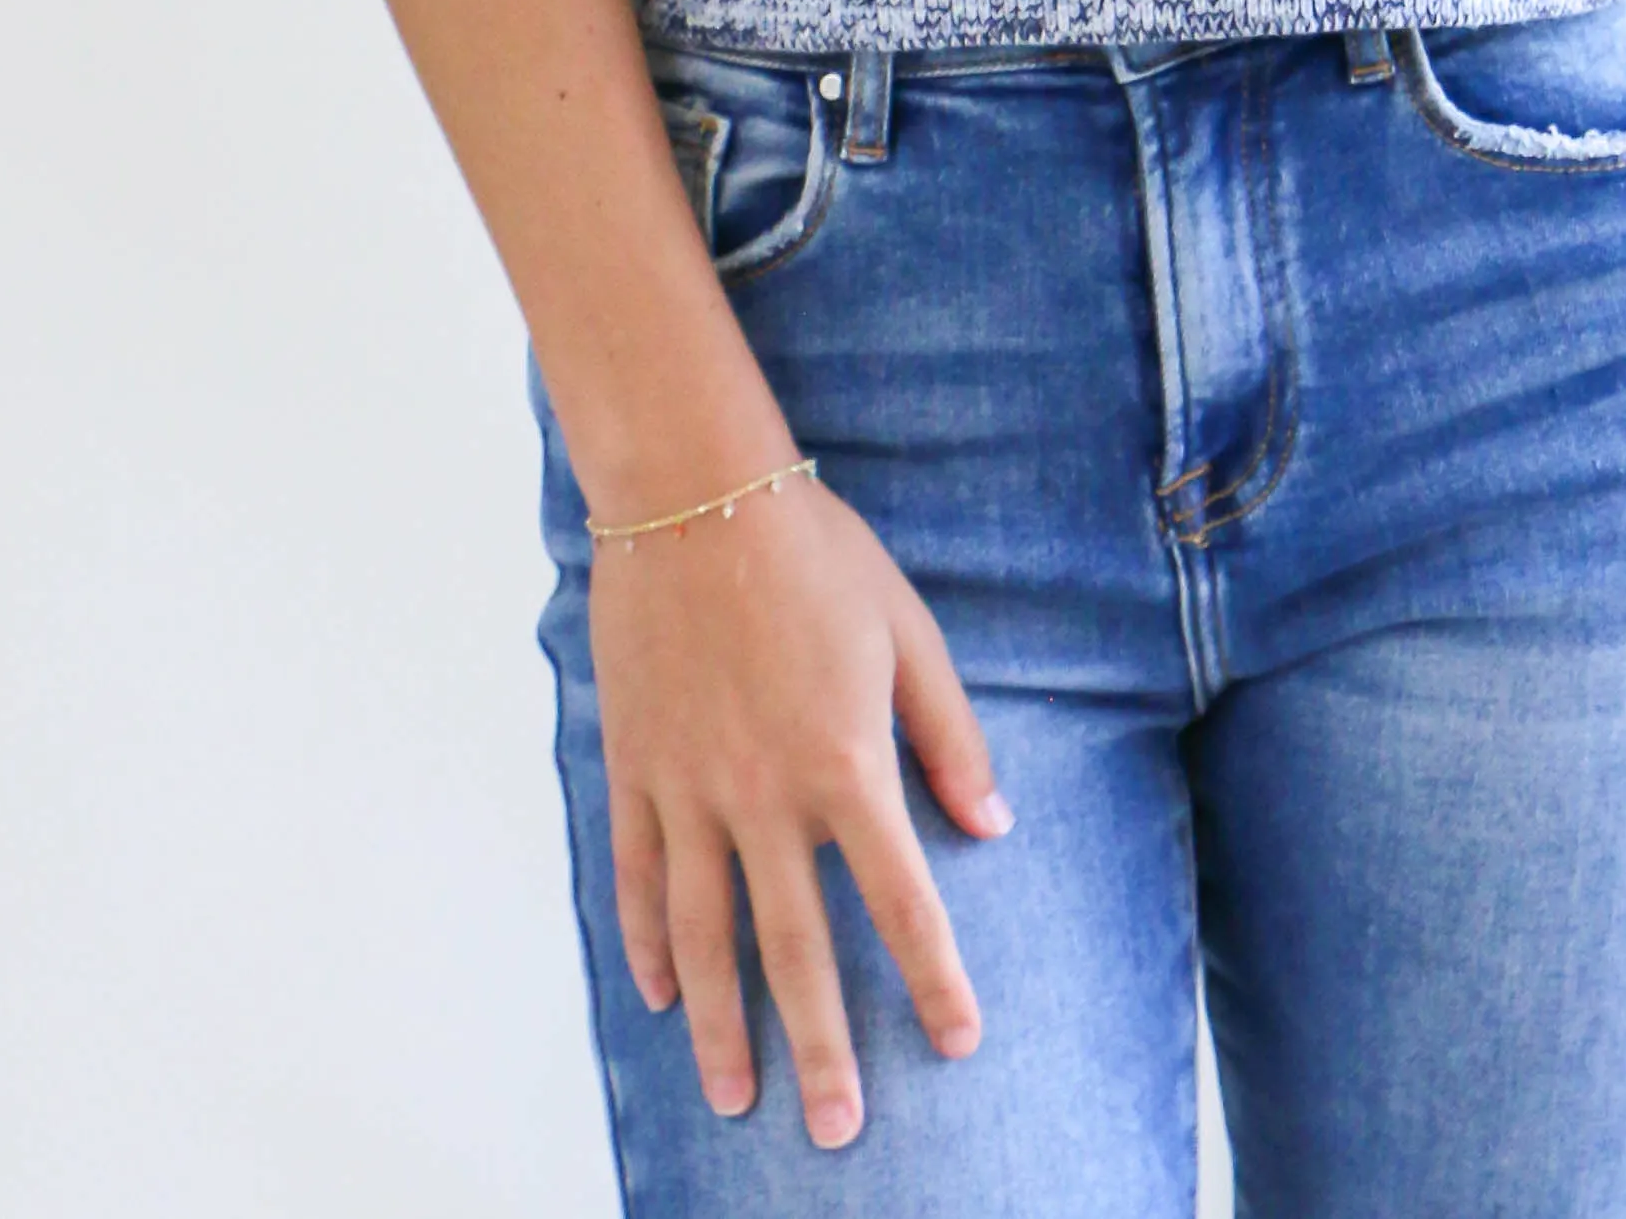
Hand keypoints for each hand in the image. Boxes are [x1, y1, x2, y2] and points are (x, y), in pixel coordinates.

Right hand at [587, 473, 1011, 1147]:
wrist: (693, 493)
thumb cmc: (815, 553)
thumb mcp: (908, 631)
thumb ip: (949, 736)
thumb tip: (991, 826)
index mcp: (844, 762)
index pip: (900, 898)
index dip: (933, 977)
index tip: (959, 1042)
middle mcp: (764, 795)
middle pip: (795, 948)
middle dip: (821, 1046)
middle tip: (838, 1132)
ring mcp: (689, 788)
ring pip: (704, 936)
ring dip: (721, 1025)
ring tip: (736, 1100)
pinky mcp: (634, 768)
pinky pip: (636, 877)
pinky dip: (647, 944)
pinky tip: (662, 996)